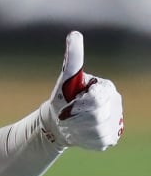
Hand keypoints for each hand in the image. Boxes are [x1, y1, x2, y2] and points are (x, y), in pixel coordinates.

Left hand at [43, 31, 123, 149]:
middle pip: (96, 117)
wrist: (60, 120)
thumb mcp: (66, 78)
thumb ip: (73, 58)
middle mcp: (116, 104)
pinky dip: (83, 139)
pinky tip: (78, 133)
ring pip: (97, 131)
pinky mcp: (112, 137)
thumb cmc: (64, 97)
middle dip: (75, 118)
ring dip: (77, 130)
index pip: (97, 100)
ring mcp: (116, 121)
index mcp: (106, 88)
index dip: (80, 104)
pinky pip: (98, 142)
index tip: (70, 103)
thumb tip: (74, 34)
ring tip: (70, 125)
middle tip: (65, 116)